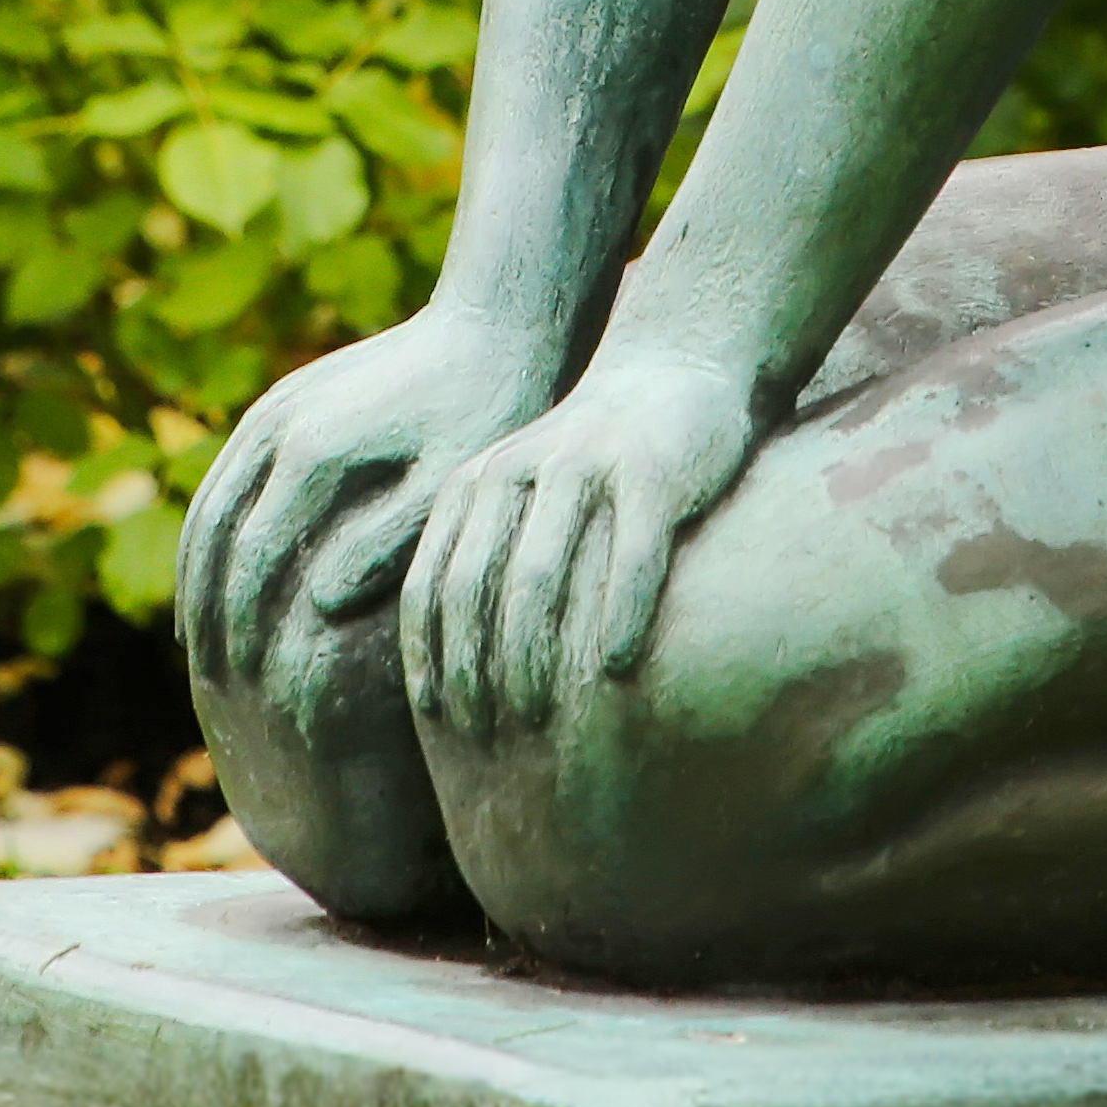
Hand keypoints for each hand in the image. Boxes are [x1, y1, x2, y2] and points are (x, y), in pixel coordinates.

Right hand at [176, 304, 566, 693]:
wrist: (492, 323)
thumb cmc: (490, 416)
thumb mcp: (448, 489)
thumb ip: (385, 545)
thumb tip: (319, 603)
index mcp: (314, 451)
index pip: (254, 560)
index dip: (244, 628)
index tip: (242, 684)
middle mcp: (278, 423)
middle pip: (214, 535)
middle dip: (204, 608)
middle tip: (206, 675)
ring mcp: (273, 407)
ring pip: (211, 504)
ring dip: (196, 574)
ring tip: (200, 637)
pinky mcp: (281, 398)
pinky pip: (227, 477)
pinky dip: (214, 534)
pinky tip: (226, 572)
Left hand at [405, 350, 763, 739]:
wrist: (677, 368)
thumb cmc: (593, 461)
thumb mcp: (522, 493)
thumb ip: (484, 557)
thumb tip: (448, 675)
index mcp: (475, 483)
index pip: (432, 582)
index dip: (429, 653)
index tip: (436, 718)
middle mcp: (518, 471)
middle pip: (478, 587)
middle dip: (475, 669)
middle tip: (484, 738)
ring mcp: (585, 468)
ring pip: (542, 576)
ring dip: (533, 655)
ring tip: (537, 721)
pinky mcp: (651, 473)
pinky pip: (630, 556)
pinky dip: (618, 616)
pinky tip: (615, 669)